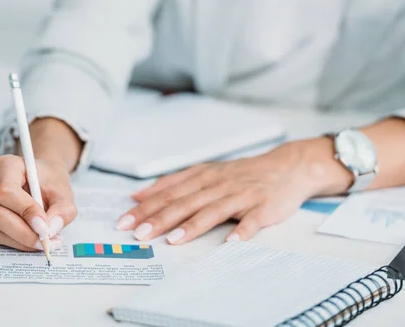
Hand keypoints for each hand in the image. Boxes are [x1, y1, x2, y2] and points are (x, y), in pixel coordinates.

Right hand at [0, 155, 77, 250]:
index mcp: (5, 165)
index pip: (6, 191)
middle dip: (23, 233)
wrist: (40, 180)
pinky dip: (13, 242)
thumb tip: (50, 230)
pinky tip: (30, 239)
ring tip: (43, 242)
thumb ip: (63, 210)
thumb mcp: (64, 192)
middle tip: (47, 242)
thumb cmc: (49, 182)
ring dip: (20, 241)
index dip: (25, 211)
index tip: (45, 226)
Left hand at [116, 138, 353, 243]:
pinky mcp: (262, 207)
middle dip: (159, 218)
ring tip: (173, 240)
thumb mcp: (204, 172)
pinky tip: (230, 243)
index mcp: (201, 177)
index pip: (167, 193)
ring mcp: (240, 195)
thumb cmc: (241, 174)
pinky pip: (250, 221)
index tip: (124, 221)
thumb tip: (138, 194)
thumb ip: (172, 183)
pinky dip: (241, 232)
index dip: (145, 208)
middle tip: (139, 234)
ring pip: (211, 211)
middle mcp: (217, 184)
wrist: (286, 166)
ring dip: (192, 226)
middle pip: (184, 202)